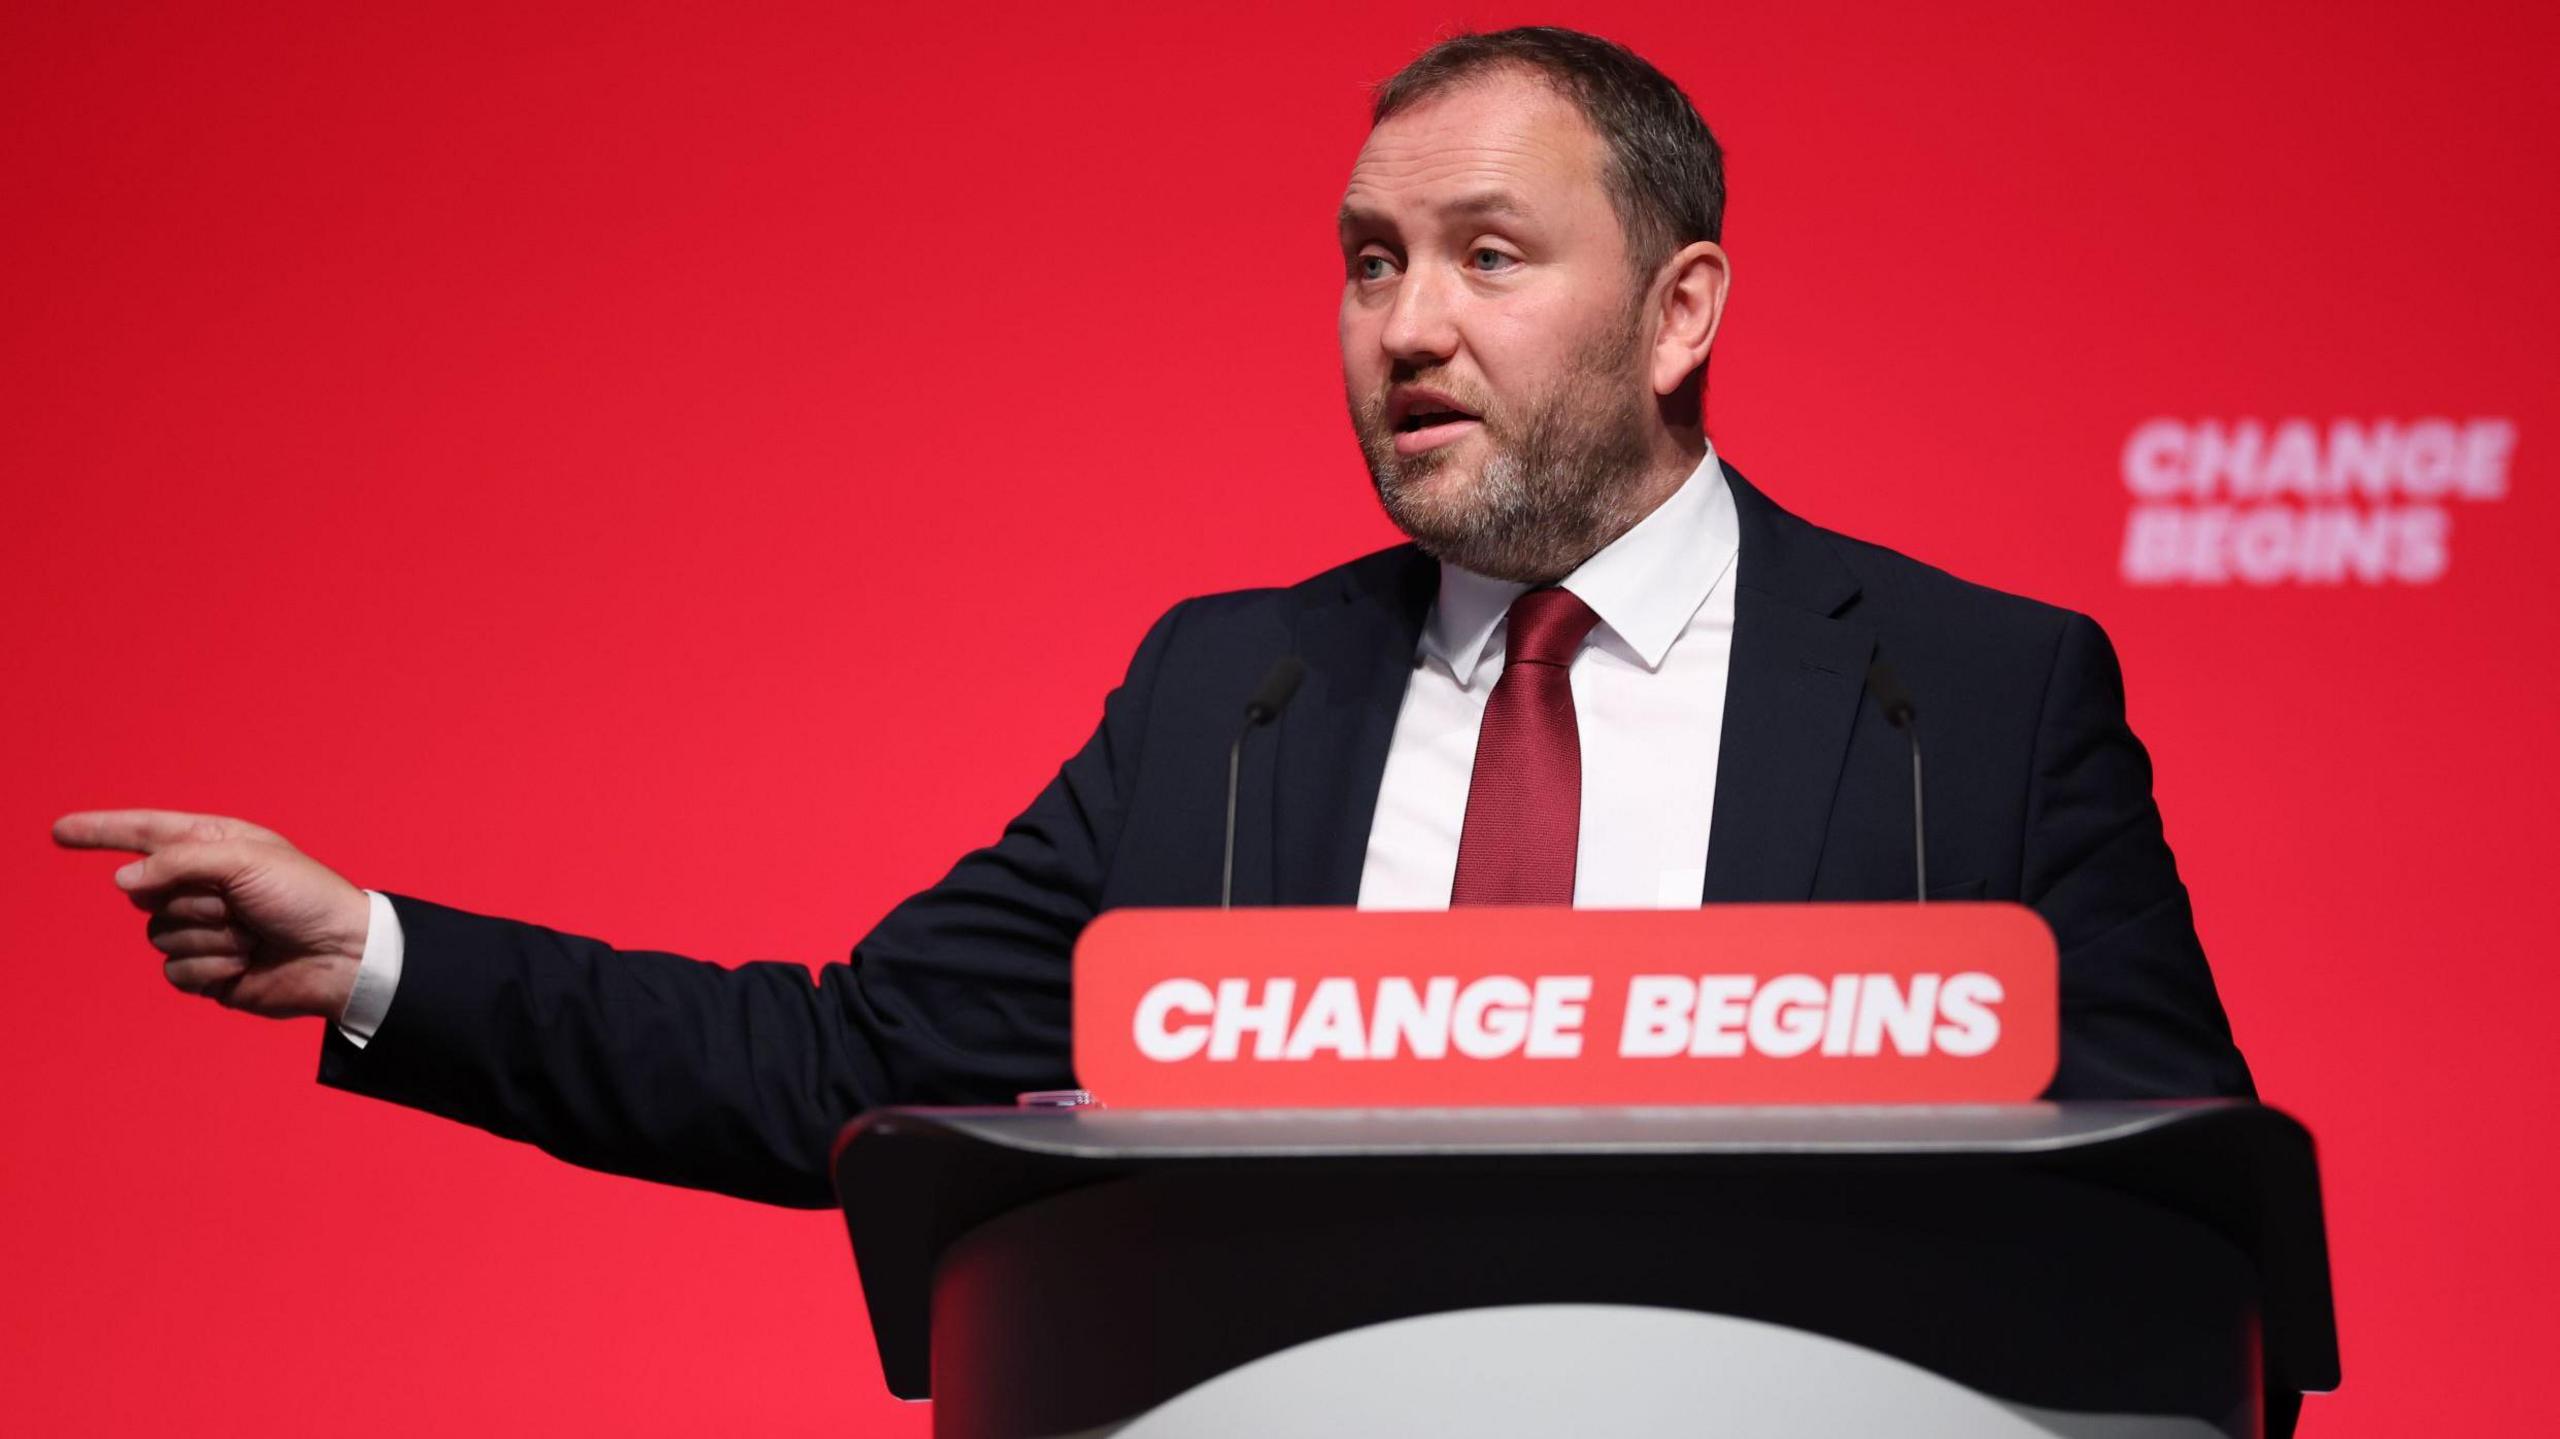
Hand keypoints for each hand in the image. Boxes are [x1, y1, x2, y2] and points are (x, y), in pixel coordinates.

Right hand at [53, 810, 371, 1020]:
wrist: (340, 956)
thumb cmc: (304, 896)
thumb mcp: (245, 859)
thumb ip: (178, 861)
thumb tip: (123, 881)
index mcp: (213, 846)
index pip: (143, 834)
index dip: (100, 832)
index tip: (59, 831)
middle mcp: (201, 885)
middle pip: (147, 893)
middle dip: (194, 901)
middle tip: (244, 906)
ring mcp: (201, 929)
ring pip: (159, 935)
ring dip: (209, 937)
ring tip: (253, 936)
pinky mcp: (206, 969)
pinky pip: (174, 971)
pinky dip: (209, 968)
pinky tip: (246, 963)